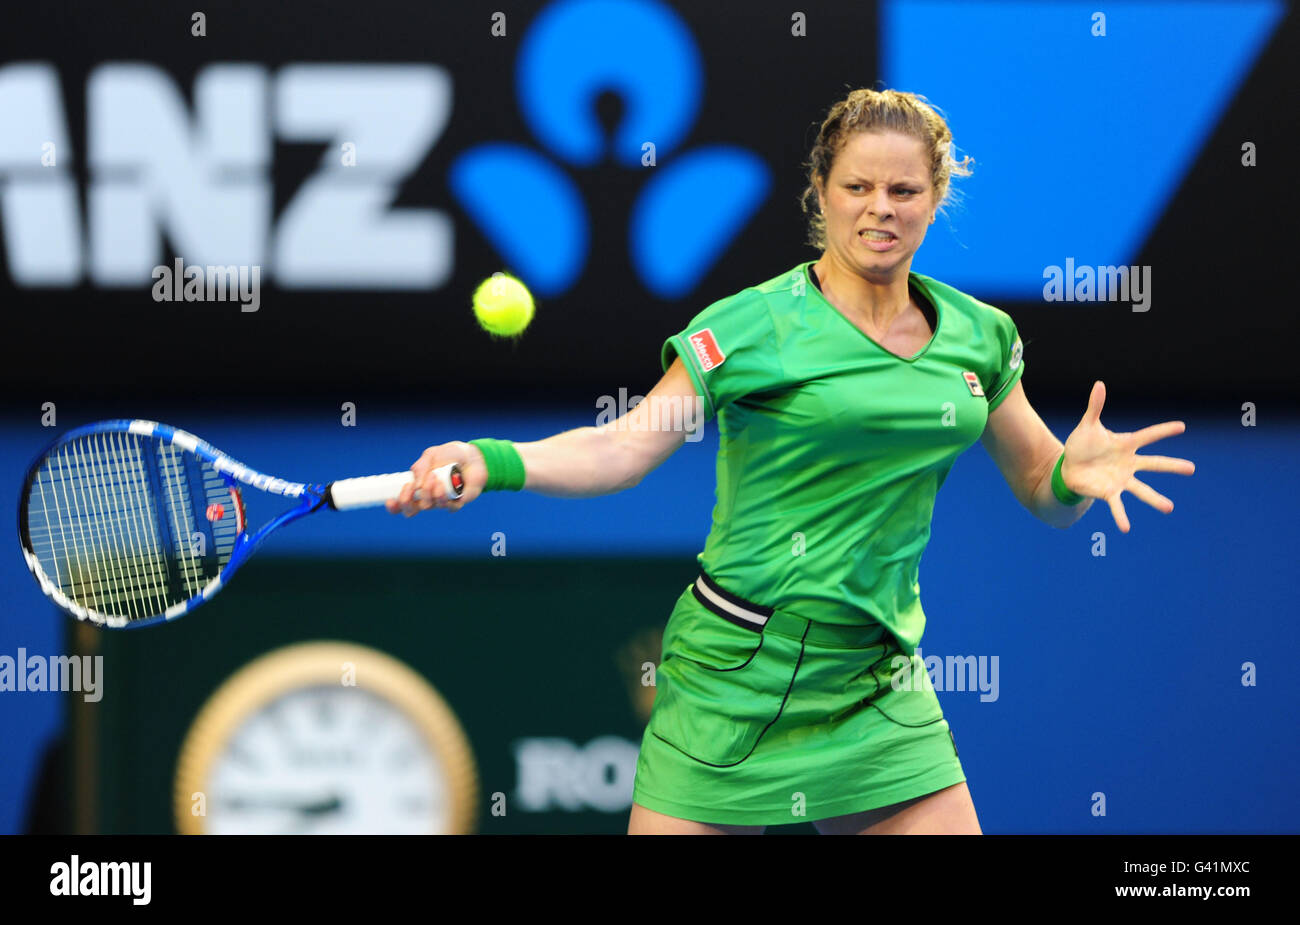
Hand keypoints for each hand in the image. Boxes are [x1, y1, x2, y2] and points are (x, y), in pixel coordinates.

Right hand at [385, 441, 486, 515]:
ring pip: (429, 506)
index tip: (391, 501)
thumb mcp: (431, 455)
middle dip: (408, 502)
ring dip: (429, 492)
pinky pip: (448, 507)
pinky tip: (447, 484)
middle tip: (413, 489)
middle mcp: (428, 497)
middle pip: (411, 511)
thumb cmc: (450, 455)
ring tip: (435, 477)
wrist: (473, 456)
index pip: (402, 502)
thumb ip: (420, 467)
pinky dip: (444, 496)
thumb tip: (416, 485)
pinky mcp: (457, 502)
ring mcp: (442, 501)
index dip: (395, 506)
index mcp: (418, 486)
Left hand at [1061, 381, 1194, 532]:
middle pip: (1154, 464)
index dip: (1163, 431)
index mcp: (1126, 445)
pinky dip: (1121, 516)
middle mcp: (1128, 463)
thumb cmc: (1081, 445)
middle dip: (1172, 466)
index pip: (1148, 436)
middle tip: (1191, 469)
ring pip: (1141, 490)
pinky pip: (1117, 506)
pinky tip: (1125, 528)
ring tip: (1169, 508)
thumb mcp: (1088, 425)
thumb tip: (1099, 384)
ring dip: (1155, 499)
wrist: (1069, 467)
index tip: (1181, 426)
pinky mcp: (1108, 492)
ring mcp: (1121, 479)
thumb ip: (1095, 407)